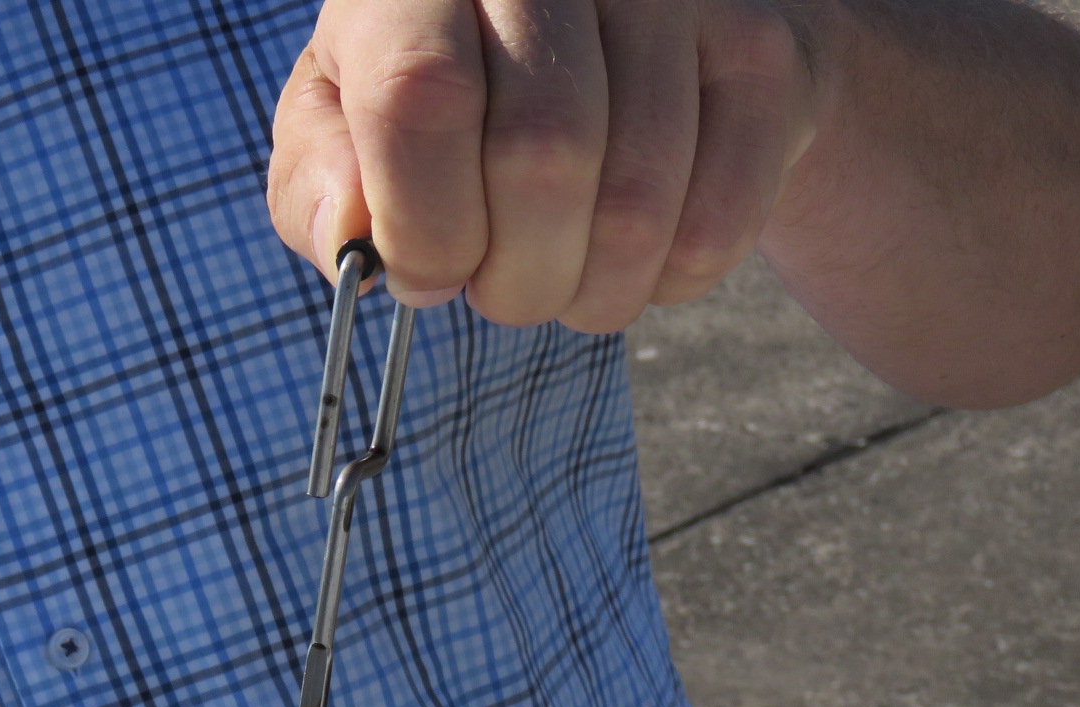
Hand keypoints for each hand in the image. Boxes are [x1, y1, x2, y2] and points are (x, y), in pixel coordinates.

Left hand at [267, 0, 818, 330]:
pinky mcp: (760, 54)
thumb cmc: (445, 99)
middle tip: (500, 291)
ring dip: (588, 292)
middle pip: (543, 158)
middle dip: (512, 277)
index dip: (424, 225)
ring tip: (561, 281)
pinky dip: (666, 281)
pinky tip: (633, 262)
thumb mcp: (345, 126)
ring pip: (636, 203)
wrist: (609, 40)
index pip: (424, 99)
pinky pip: (719, 220)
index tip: (426, 274)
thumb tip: (354, 236)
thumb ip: (319, 183)